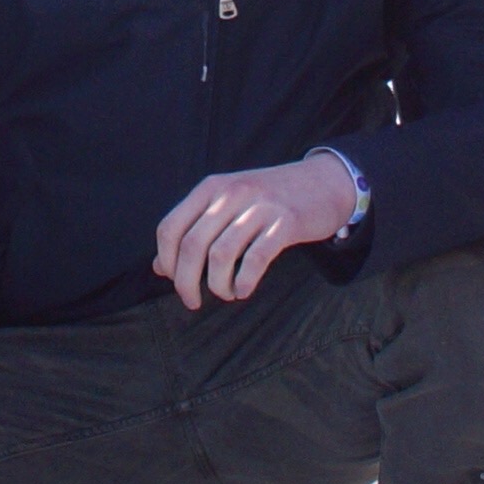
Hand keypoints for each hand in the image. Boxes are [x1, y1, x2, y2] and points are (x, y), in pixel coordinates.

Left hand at [147, 154, 360, 308]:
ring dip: (217, 285)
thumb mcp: (226, 205)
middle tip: (192, 301)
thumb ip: (193, 230)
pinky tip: (244, 289)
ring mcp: (259, 207)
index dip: (166, 260)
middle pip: (191, 245)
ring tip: (226, 293)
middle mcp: (230, 194)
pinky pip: (255, 259)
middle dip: (185, 282)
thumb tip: (159, 267)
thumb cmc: (269, 199)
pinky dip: (244, 282)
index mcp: (210, 188)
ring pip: (220, 255)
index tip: (174, 280)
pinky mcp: (285, 223)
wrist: (324, 182)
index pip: (169, 228)